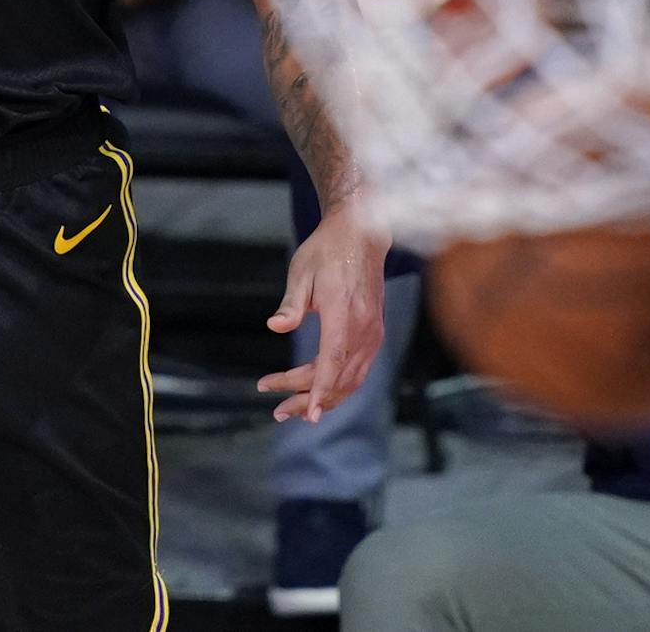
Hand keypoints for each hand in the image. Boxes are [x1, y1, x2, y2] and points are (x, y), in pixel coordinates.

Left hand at [258, 203, 389, 421]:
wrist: (361, 234)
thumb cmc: (326, 250)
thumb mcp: (301, 272)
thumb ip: (291, 304)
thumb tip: (276, 326)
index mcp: (343, 314)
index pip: (331, 362)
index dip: (317, 391)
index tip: (306, 415)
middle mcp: (364, 329)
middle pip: (337, 378)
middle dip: (306, 398)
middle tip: (276, 408)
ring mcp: (372, 333)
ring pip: (350, 380)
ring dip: (322, 397)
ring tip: (291, 407)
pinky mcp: (374, 332)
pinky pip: (358, 370)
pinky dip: (338, 386)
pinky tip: (317, 391)